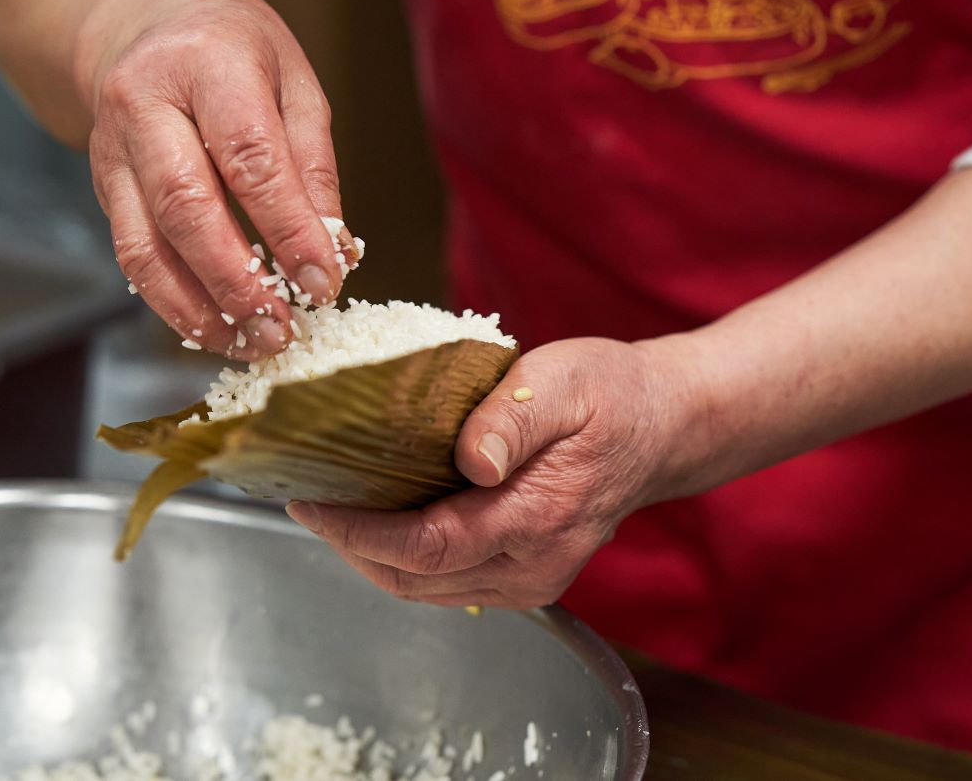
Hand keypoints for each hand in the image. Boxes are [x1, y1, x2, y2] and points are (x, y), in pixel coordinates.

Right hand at [77, 0, 349, 358]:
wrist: (137, 17)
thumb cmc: (230, 46)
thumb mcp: (292, 78)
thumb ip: (312, 161)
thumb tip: (334, 247)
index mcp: (207, 62)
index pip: (250, 157)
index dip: (288, 228)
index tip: (324, 280)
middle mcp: (145, 101)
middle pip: (187, 205)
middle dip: (239, 280)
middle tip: (284, 328)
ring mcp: (112, 145)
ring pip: (146, 243)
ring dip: (200, 308)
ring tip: (251, 342)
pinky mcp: (99, 182)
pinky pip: (130, 253)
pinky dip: (172, 301)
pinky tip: (215, 327)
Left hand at [285, 337, 703, 608]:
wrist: (664, 427)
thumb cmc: (613, 395)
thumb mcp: (566, 381)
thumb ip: (515, 418)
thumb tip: (472, 460)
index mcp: (538, 515)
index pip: (426, 547)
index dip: (357, 533)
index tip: (308, 502)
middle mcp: (533, 564)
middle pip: (414, 579)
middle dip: (351, 546)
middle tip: (307, 498)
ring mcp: (532, 579)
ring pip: (427, 589)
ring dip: (374, 556)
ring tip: (336, 507)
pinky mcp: (527, 578)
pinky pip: (449, 582)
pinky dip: (407, 557)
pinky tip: (387, 517)